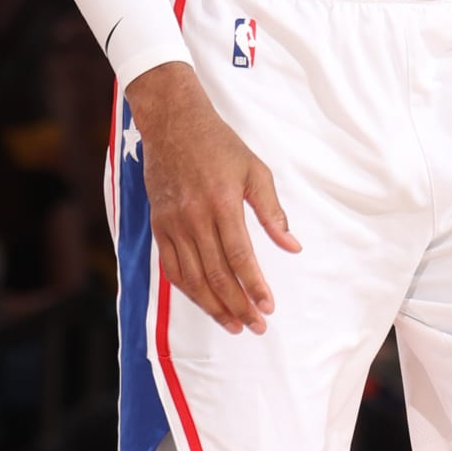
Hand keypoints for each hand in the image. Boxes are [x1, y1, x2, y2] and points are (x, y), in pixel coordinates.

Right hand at [125, 62, 301, 334]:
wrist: (173, 124)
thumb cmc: (219, 145)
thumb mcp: (255, 171)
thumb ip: (272, 212)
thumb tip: (292, 246)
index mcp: (222, 203)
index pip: (240, 256)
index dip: (254, 286)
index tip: (268, 307)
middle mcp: (194, 218)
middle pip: (217, 274)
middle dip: (238, 305)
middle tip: (256, 326)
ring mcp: (173, 224)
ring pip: (192, 278)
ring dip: (213, 306)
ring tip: (233, 324)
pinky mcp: (159, 226)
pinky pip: (172, 268)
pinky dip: (189, 290)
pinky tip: (205, 302)